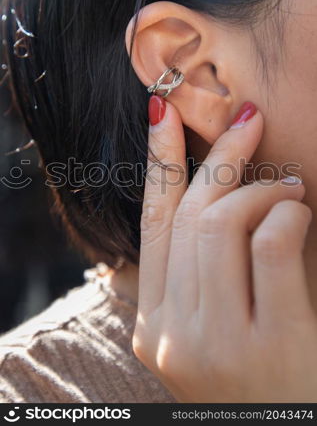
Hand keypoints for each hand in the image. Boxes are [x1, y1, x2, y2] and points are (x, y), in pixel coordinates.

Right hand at [133, 99, 315, 402]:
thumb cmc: (257, 378)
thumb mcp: (209, 330)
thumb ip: (197, 274)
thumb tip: (209, 198)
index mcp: (155, 324)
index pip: (151, 224)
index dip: (158, 161)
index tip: (164, 112)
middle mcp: (174, 332)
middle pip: (189, 215)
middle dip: (221, 156)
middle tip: (250, 121)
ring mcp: (217, 342)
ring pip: (222, 222)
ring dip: (261, 188)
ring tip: (288, 186)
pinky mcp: (271, 344)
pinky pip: (269, 244)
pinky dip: (285, 213)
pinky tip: (298, 213)